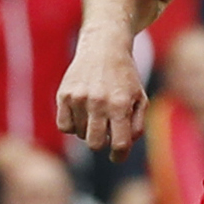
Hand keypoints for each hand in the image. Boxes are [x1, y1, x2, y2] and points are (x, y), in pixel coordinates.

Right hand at [57, 34, 146, 158]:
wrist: (104, 46)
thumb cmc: (125, 77)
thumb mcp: (140, 99)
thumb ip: (136, 127)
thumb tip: (122, 148)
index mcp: (120, 105)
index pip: (119, 144)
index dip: (119, 156)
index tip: (117, 156)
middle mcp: (99, 102)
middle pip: (95, 144)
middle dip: (101, 143)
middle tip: (105, 133)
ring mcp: (79, 98)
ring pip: (80, 135)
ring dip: (88, 130)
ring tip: (95, 113)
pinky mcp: (64, 94)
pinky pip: (64, 126)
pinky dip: (72, 125)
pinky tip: (81, 113)